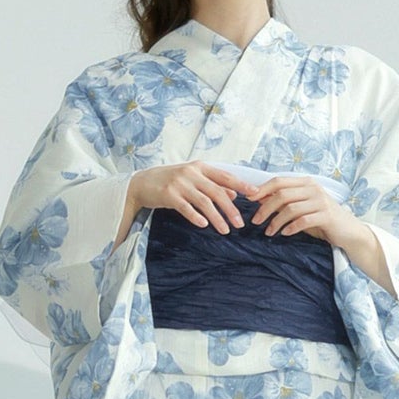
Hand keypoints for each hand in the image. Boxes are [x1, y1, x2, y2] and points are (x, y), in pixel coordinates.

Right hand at [131, 161, 259, 233]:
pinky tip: (204, 225)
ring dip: (217, 217)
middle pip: (217, 192)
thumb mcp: (193, 179)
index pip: (225, 176)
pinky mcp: (169, 195)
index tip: (255, 194)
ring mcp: (180, 184)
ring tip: (225, 230)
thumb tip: (233, 194)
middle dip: (230, 209)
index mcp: (200, 167)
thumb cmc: (170, 181)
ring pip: (204, 202)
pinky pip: (186, 208)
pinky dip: (196, 217)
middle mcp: (192, 174)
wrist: (142, 183)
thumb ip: (212, 184)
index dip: (241, 185)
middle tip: (240, 224)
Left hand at [242, 175, 362, 248]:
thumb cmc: (321, 220)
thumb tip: (259, 198)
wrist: (347, 231)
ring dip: (276, 221)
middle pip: (282, 194)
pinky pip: (303, 220)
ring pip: (290, 208)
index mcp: (306, 183)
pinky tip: (284, 234)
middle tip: (255, 221)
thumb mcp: (301, 208)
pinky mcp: (326, 216)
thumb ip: (283, 202)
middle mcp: (313, 188)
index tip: (248, 200)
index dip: (262, 189)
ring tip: (269, 232)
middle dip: (265, 208)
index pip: (279, 181)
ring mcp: (321, 201)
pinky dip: (291, 227)